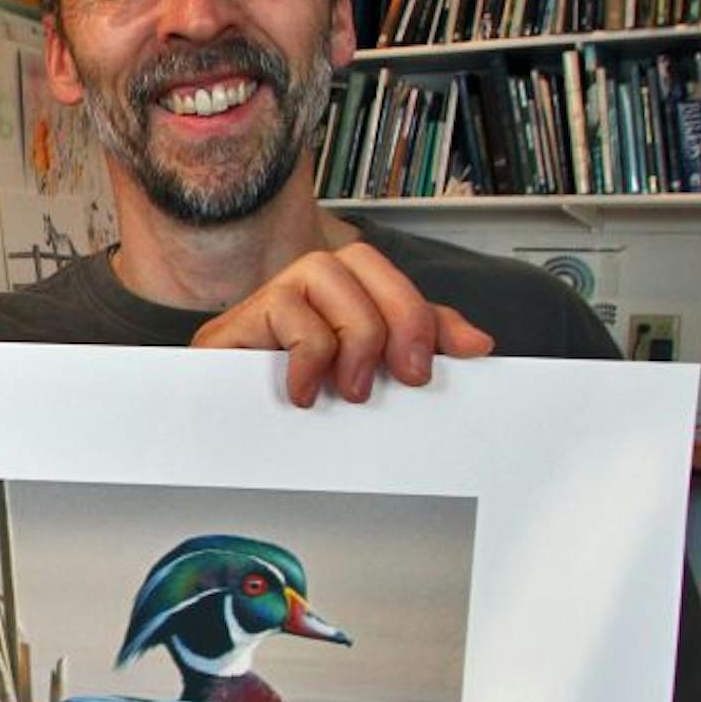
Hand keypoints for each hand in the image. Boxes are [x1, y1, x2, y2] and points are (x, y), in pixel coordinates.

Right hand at [189, 245, 492, 406]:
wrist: (223, 440)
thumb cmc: (292, 411)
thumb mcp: (368, 381)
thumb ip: (416, 354)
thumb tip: (477, 343)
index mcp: (334, 299)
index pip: (388, 277)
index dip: (423, 314)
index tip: (431, 367)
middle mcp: (301, 288)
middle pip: (360, 260)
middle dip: (399, 316)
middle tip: (406, 376)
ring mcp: (266, 298)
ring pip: (324, 274)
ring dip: (356, 335)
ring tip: (350, 389)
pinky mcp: (233, 323)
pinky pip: (287, 311)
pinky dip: (310, 356)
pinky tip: (305, 393)